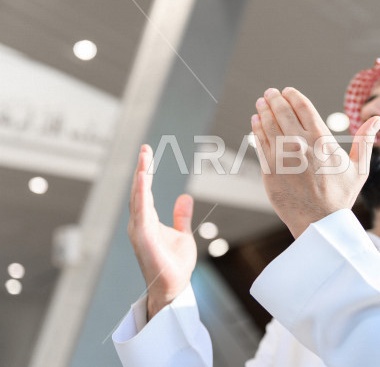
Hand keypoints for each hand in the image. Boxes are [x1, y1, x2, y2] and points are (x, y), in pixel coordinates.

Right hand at [127, 144, 196, 319]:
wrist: (173, 287)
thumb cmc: (174, 264)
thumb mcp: (182, 234)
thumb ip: (181, 216)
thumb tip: (185, 197)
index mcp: (148, 220)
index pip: (146, 191)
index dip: (146, 171)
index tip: (147, 153)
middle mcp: (140, 223)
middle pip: (139, 191)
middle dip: (142, 168)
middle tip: (145, 149)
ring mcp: (139, 230)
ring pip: (139, 198)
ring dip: (141, 178)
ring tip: (144, 159)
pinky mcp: (143, 238)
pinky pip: (141, 212)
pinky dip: (142, 195)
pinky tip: (144, 180)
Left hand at [251, 87, 379, 237]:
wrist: (319, 223)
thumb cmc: (340, 196)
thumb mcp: (359, 168)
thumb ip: (364, 140)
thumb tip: (376, 118)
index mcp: (321, 139)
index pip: (303, 107)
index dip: (293, 96)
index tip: (287, 91)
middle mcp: (299, 144)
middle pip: (282, 111)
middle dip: (274, 98)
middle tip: (270, 93)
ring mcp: (281, 156)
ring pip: (268, 124)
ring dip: (263, 110)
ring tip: (261, 103)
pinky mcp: (268, 169)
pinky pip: (260, 142)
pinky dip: (256, 129)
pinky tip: (255, 122)